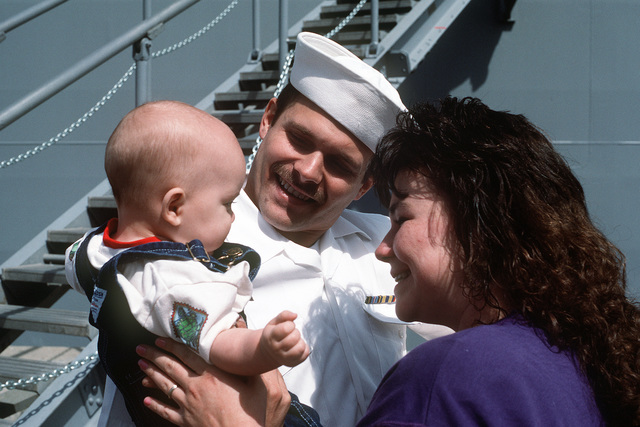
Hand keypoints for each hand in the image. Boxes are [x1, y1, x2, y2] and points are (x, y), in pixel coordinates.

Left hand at [137, 338, 290, 426]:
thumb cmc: (249, 414)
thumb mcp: (254, 382)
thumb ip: (247, 364)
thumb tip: (248, 351)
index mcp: (211, 375)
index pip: (186, 354)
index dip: (172, 345)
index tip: (161, 339)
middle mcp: (196, 388)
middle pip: (170, 367)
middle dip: (154, 356)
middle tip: (142, 348)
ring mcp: (189, 404)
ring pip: (165, 385)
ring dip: (151, 374)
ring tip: (142, 365)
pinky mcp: (186, 420)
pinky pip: (166, 411)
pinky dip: (155, 405)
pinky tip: (147, 400)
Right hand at [261, 311, 309, 366]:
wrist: (268, 352)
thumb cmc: (273, 335)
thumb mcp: (274, 323)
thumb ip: (284, 316)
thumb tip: (295, 315)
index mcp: (271, 337)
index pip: (286, 329)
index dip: (290, 325)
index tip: (288, 326)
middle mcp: (276, 349)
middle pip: (294, 338)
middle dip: (296, 332)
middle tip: (291, 333)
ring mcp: (284, 358)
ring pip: (300, 348)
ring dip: (300, 341)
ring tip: (295, 341)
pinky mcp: (292, 363)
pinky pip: (305, 354)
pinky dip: (304, 348)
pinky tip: (297, 346)